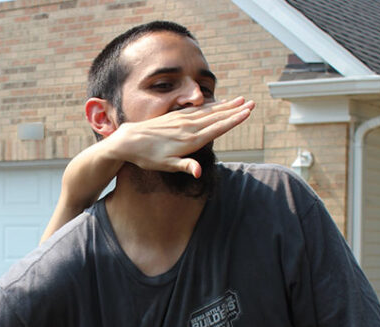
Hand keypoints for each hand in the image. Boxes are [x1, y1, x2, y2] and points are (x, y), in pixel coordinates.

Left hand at [106, 98, 254, 176]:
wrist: (128, 140)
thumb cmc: (147, 157)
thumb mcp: (165, 165)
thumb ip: (184, 166)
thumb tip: (198, 172)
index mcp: (189, 140)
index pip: (216, 128)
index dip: (233, 120)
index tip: (247, 113)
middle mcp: (188, 127)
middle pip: (216, 117)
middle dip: (235, 110)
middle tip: (252, 103)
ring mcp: (182, 119)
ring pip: (209, 111)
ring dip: (226, 105)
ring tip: (240, 100)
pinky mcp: (175, 116)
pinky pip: (198, 110)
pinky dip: (210, 106)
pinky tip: (218, 103)